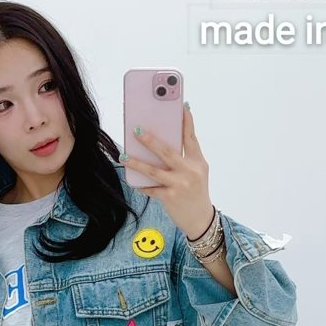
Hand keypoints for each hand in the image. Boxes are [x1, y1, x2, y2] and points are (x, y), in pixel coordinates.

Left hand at [120, 104, 213, 238]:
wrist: (200, 219)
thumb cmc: (195, 192)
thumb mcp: (197, 172)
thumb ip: (184, 157)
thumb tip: (161, 142)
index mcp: (198, 162)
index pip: (191, 138)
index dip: (186, 121)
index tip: (181, 106)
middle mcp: (190, 172)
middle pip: (168, 152)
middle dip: (151, 140)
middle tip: (136, 130)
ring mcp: (180, 185)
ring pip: (154, 171)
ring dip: (137, 163)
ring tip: (124, 156)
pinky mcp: (170, 197)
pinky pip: (151, 189)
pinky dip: (141, 184)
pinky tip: (132, 180)